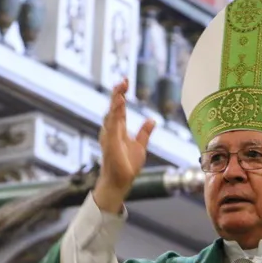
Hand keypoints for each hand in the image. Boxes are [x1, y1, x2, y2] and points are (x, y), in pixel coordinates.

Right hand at [94, 78, 155, 212]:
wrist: (120, 182)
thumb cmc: (126, 166)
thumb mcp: (140, 146)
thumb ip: (144, 133)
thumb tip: (151, 120)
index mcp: (119, 130)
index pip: (120, 108)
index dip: (121, 95)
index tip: (125, 82)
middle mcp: (112, 130)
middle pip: (113, 107)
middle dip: (117, 93)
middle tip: (123, 80)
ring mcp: (110, 136)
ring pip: (111, 114)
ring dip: (116, 101)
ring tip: (120, 88)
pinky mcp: (111, 143)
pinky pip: (112, 125)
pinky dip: (115, 113)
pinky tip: (119, 103)